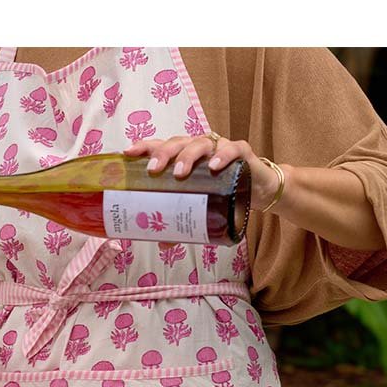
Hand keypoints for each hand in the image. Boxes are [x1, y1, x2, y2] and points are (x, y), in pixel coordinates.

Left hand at [124, 135, 281, 209]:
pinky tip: (214, 166)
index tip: (128, 153)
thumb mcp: (199, 208)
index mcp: (183, 156)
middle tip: (153, 170)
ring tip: (180, 172)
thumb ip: (181, 222)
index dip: (145, 147)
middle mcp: (199, 147)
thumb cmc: (222, 194)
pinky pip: (233, 149)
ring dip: (188, 156)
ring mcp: (220, 147)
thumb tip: (163, 243)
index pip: (161, 146)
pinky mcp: (242, 152)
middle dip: (164, 154)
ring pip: (201, 143)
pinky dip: (223, 156)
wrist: (258, 192)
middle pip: (178, 142)